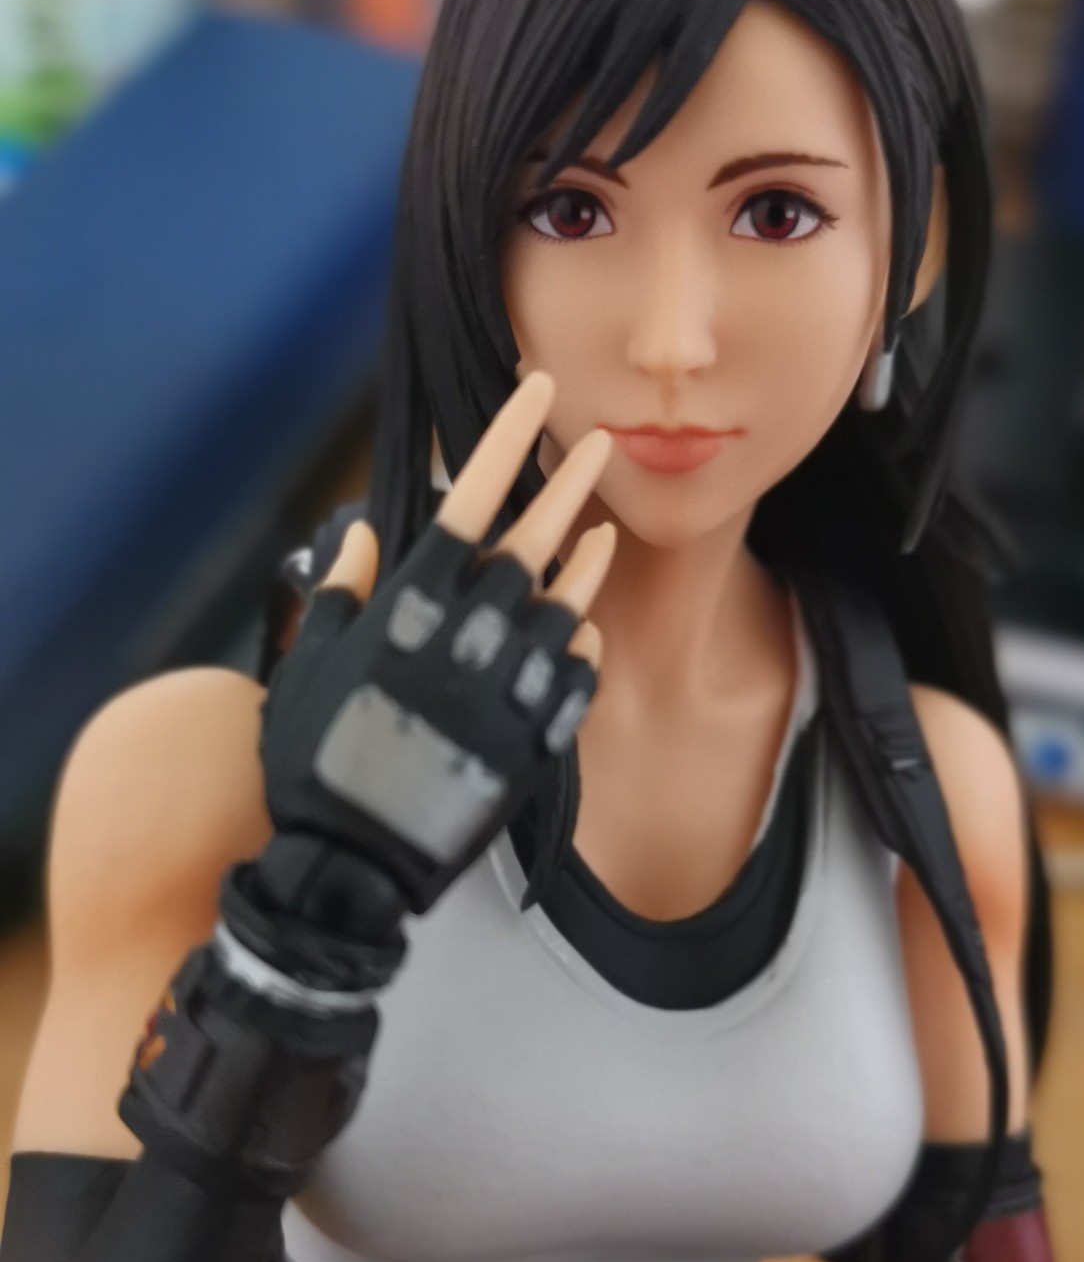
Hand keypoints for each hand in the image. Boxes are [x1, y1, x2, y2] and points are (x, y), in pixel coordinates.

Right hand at [255, 373, 613, 920]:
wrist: (353, 869)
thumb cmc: (311, 767)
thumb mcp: (304, 671)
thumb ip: (338, 599)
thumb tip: (359, 540)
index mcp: (410, 608)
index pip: (471, 499)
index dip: (508, 439)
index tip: (537, 392)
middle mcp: (470, 637)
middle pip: (532, 541)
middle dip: (567, 483)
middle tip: (599, 442)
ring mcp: (510, 690)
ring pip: (565, 605)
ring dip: (586, 561)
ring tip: (601, 527)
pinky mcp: (535, 744)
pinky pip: (576, 681)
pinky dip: (585, 649)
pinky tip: (590, 627)